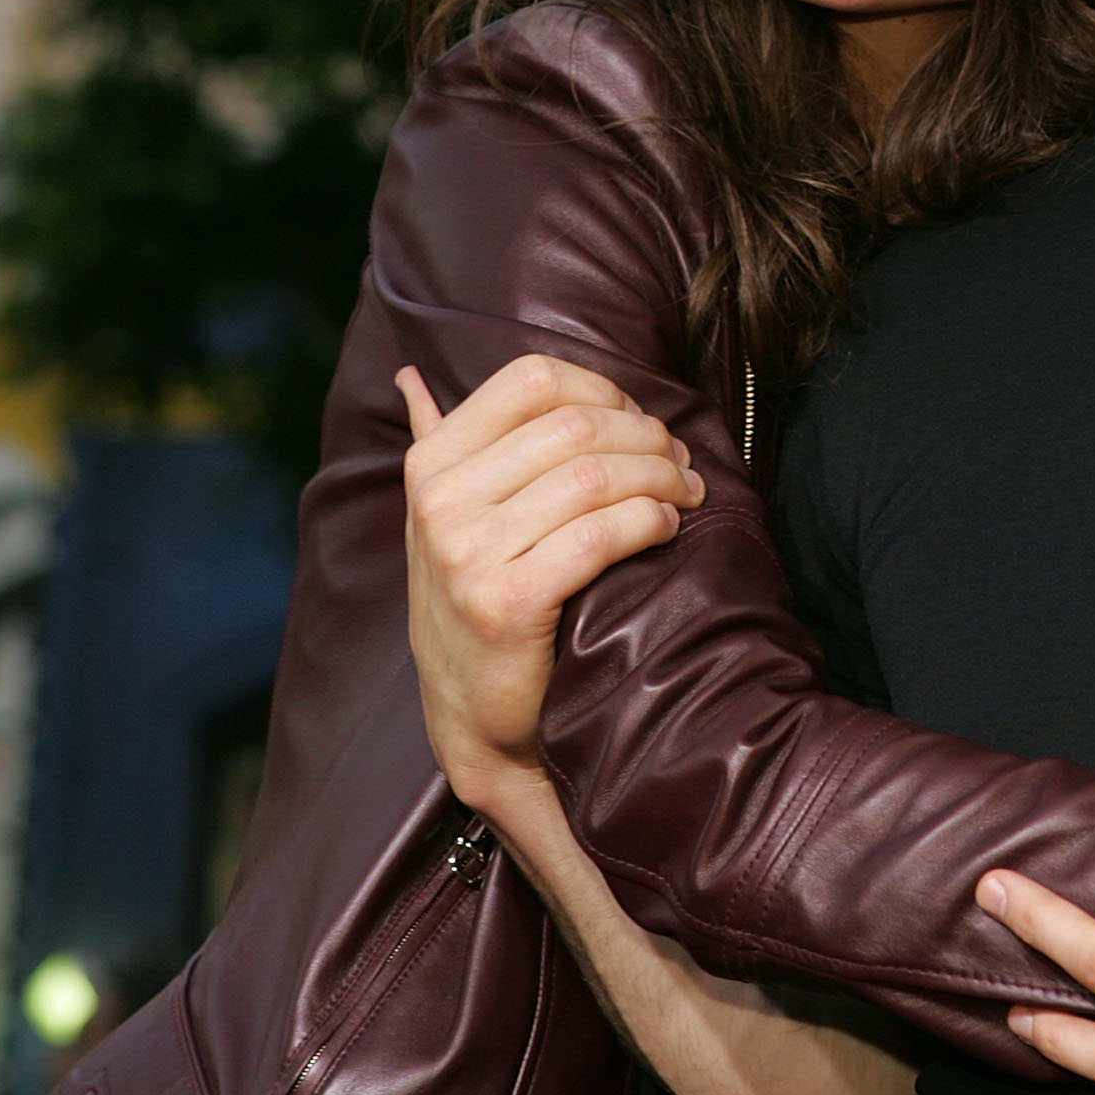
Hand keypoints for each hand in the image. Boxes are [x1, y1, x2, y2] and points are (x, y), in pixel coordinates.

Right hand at [400, 355, 701, 804]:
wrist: (473, 716)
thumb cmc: (473, 601)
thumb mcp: (441, 519)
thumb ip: (437, 442)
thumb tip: (410, 377)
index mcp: (432, 463)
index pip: (533, 378)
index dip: (603, 390)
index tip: (638, 422)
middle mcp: (441, 500)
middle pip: (576, 426)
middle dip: (647, 437)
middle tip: (680, 464)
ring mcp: (467, 552)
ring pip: (595, 477)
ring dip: (661, 479)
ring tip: (684, 496)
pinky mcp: (506, 602)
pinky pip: (601, 535)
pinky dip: (650, 523)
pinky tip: (665, 530)